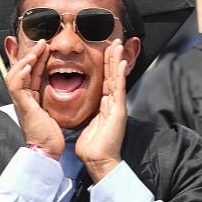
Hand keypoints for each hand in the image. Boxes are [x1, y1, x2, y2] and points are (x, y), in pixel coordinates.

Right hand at [5, 40, 63, 159]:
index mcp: (29, 98)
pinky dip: (21, 74)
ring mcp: (20, 102)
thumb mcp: (51, 109)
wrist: (46, 151)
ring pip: (16, 74)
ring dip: (26, 60)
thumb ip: (51, 97)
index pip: (29, 72)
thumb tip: (60, 85)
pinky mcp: (22, 106)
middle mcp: (22, 98)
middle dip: (31, 54)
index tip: (45, 46)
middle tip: (42, 42)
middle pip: (21, 69)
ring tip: (36, 50)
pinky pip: (16, 86)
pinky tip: (28, 66)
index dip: (35, 58)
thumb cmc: (51, 134)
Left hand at [76, 40, 128, 182]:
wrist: (98, 161)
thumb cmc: (92, 146)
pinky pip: (119, 90)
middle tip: (115, 41)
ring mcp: (117, 106)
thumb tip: (80, 108)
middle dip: (114, 58)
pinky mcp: (118, 111)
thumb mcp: (87, 124)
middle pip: (113, 75)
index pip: (105, 80)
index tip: (105, 50)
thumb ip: (88, 113)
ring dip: (118, 61)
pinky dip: (120, 75)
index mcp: (105, 105)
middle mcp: (113, 103)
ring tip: (119, 45)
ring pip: (117, 78)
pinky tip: (122, 63)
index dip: (106, 65)